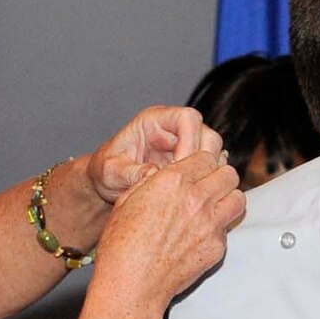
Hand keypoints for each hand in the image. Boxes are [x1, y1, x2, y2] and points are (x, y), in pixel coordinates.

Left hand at [85, 104, 227, 207]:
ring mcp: (184, 150)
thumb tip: (151, 175)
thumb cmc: (106, 172)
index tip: (180, 165)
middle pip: (208, 136)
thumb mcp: (110, 172)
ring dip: (207, 175)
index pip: (187, 119)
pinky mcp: (189, 168)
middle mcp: (174, 132)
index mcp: (154, 121)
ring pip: (214, 155)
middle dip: (203, 160)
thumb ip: (130, 172)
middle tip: (188, 183)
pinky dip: (206, 185)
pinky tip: (192, 199)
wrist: (105, 185)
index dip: (190, 140)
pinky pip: (209, 173)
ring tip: (190, 193)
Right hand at [91, 149, 243, 308]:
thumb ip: (155, 181)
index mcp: (174, 180)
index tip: (196, 172)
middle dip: (220, 177)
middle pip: (229, 174)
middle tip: (209, 187)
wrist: (132, 282)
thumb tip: (165, 174)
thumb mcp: (129, 198)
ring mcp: (211, 224)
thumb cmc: (122, 242)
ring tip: (213, 207)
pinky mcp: (217, 248)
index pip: (207, 157)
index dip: (201, 164)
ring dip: (227, 199)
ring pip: (238, 199)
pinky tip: (201, 235)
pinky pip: (227, 229)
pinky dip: (219, 229)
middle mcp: (197, 199)